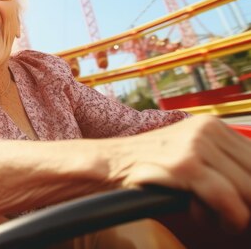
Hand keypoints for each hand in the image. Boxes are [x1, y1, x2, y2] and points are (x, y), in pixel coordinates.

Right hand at [116, 115, 250, 230]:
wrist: (107, 164)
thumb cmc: (145, 167)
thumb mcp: (189, 157)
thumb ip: (222, 165)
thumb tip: (249, 189)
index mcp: (212, 125)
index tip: (245, 204)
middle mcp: (207, 129)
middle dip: (249, 201)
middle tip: (227, 214)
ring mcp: (196, 145)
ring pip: (248, 189)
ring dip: (236, 214)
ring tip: (212, 217)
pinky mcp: (184, 164)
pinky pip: (227, 199)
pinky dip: (227, 217)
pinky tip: (208, 219)